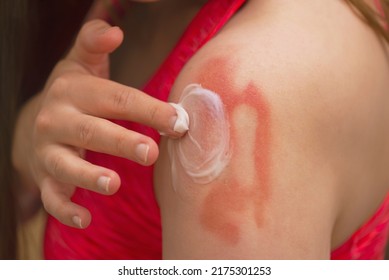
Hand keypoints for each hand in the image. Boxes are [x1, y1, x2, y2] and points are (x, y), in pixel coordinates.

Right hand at [12, 20, 181, 228]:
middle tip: (151, 153)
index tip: (180, 122)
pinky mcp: (46, 178)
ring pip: (67, 166)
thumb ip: (95, 43)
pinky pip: (53, 197)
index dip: (149, 110)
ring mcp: (49, 152)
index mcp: (74, 92)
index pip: (116, 100)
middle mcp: (57, 121)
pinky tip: (86, 219)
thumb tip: (115, 29)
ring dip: (89, 176)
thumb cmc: (74, 95)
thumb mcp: (81, 65)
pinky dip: (66, 210)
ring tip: (114, 183)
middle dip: (121, 142)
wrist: (36, 122)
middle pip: (92, 132)